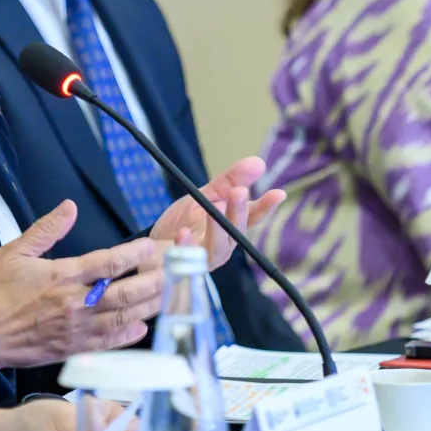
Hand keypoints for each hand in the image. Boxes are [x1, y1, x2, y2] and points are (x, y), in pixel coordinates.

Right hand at [0, 202, 162, 367]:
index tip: (152, 247)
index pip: (107, 263)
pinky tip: (142, 327)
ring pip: (122, 319)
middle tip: (174, 270)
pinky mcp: (71, 350)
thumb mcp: (14, 251)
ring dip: (148, 307)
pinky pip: (107, 344)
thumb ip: (46, 229)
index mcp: (61, 277)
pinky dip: (128, 337)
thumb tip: (69, 208)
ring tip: (168, 294)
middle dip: (153, 281)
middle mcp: (73, 304)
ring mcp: (74, 330)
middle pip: (125, 293)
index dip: (134, 254)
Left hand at [149, 156, 288, 269]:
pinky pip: (186, 260)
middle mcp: (223, 245)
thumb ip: (230, 180)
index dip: (266, 206)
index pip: (253, 216)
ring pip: (217, 247)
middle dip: (239, 211)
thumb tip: (259, 163)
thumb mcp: (205, 195)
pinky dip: (185, 247)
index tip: (278, 194)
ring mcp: (205, 259)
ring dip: (217, 229)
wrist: (152, 248)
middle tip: (238, 191)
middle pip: (237, 231)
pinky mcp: (184, 268)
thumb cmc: (183, 223)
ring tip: (214, 212)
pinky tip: (182, 233)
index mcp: (231, 227)